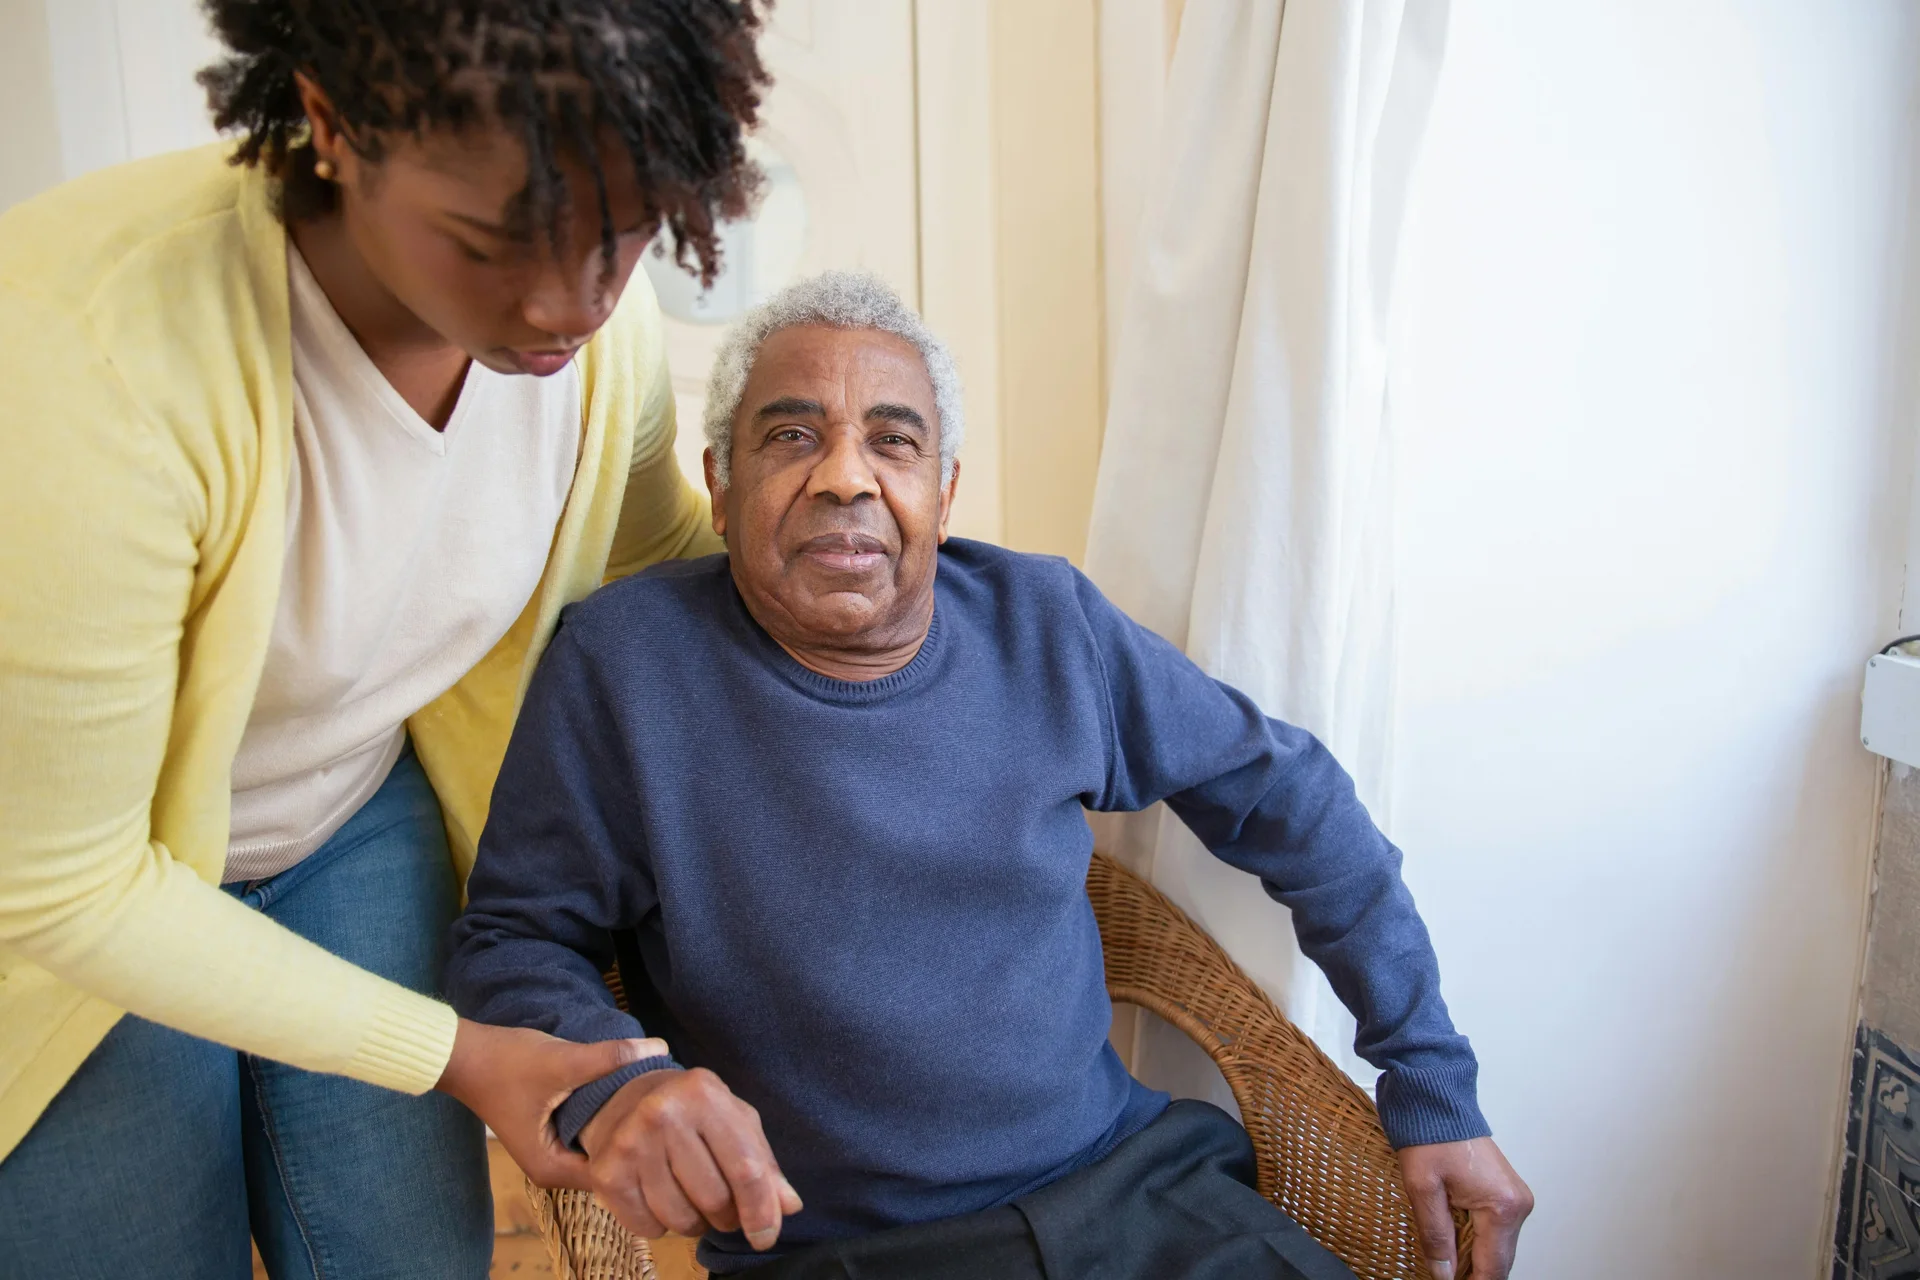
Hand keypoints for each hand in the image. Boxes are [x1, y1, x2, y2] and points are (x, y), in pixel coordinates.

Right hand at [435, 1018, 665, 1190]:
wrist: (464, 1054)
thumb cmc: (506, 1063)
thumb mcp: (563, 1060)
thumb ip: (610, 1058)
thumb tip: (660, 1048)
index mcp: (553, 1169)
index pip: (614, 1174)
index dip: (642, 1148)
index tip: (667, 1122)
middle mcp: (553, 1170)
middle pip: (610, 1163)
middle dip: (636, 1138)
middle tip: (667, 1109)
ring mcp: (551, 1153)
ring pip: (600, 1147)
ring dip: (621, 1127)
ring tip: (653, 1101)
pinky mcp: (551, 1133)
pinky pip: (588, 1134)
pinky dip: (606, 1119)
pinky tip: (627, 1096)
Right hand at [578, 1066, 803, 1250]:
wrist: (623, 1096)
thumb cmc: (691, 1110)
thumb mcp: (733, 1121)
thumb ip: (764, 1162)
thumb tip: (789, 1206)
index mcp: (705, 1096)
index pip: (745, 1168)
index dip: (761, 1210)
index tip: (766, 1236)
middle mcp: (664, 1114)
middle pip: (714, 1199)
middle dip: (727, 1216)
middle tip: (722, 1206)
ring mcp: (630, 1143)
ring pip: (681, 1219)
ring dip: (694, 1223)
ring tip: (690, 1198)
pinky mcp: (606, 1173)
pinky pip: (647, 1227)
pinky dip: (661, 1226)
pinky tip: (659, 1198)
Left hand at [1398, 1136, 1531, 1279]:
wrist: (1437, 1100)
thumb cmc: (1430, 1134)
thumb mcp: (1423, 1188)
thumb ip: (1435, 1236)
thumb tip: (1442, 1274)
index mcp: (1503, 1206)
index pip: (1492, 1267)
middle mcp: (1518, 1204)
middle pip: (1498, 1260)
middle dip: (1469, 1272)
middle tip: (1440, 1273)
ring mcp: (1515, 1198)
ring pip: (1496, 1246)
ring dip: (1471, 1256)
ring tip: (1442, 1255)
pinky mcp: (1506, 1192)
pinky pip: (1494, 1228)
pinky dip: (1474, 1238)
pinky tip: (1451, 1237)